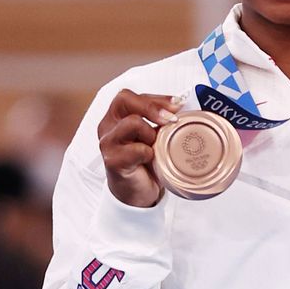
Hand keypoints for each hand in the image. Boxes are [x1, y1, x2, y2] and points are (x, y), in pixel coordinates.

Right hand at [97, 90, 181, 207]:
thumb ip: (160, 120)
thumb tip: (182, 105)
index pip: (131, 95)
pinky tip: (151, 159)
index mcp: (116, 116)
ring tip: (155, 145)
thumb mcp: (154, 134)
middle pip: (124, 99)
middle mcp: (108, 126)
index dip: (155, 98)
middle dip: (153, 107)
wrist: (137, 192)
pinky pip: (136, 149)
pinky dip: (149, 153)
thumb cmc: (145, 160)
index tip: (178, 104)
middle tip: (171, 119)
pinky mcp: (112, 161)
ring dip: (151, 132)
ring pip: (132, 122)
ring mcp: (108, 143)